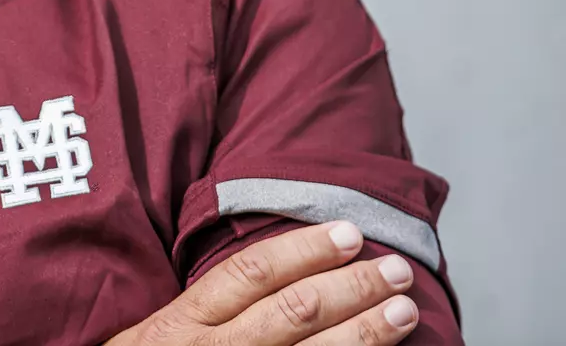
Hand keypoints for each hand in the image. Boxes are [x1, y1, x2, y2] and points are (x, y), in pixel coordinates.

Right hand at [107, 221, 419, 345]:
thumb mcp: (161, 331)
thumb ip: (209, 306)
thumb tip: (282, 271)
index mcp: (186, 321)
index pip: (254, 274)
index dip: (306, 250)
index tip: (350, 233)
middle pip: (293, 311)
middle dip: (352, 287)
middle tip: (396, 269)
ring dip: (364, 332)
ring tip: (403, 310)